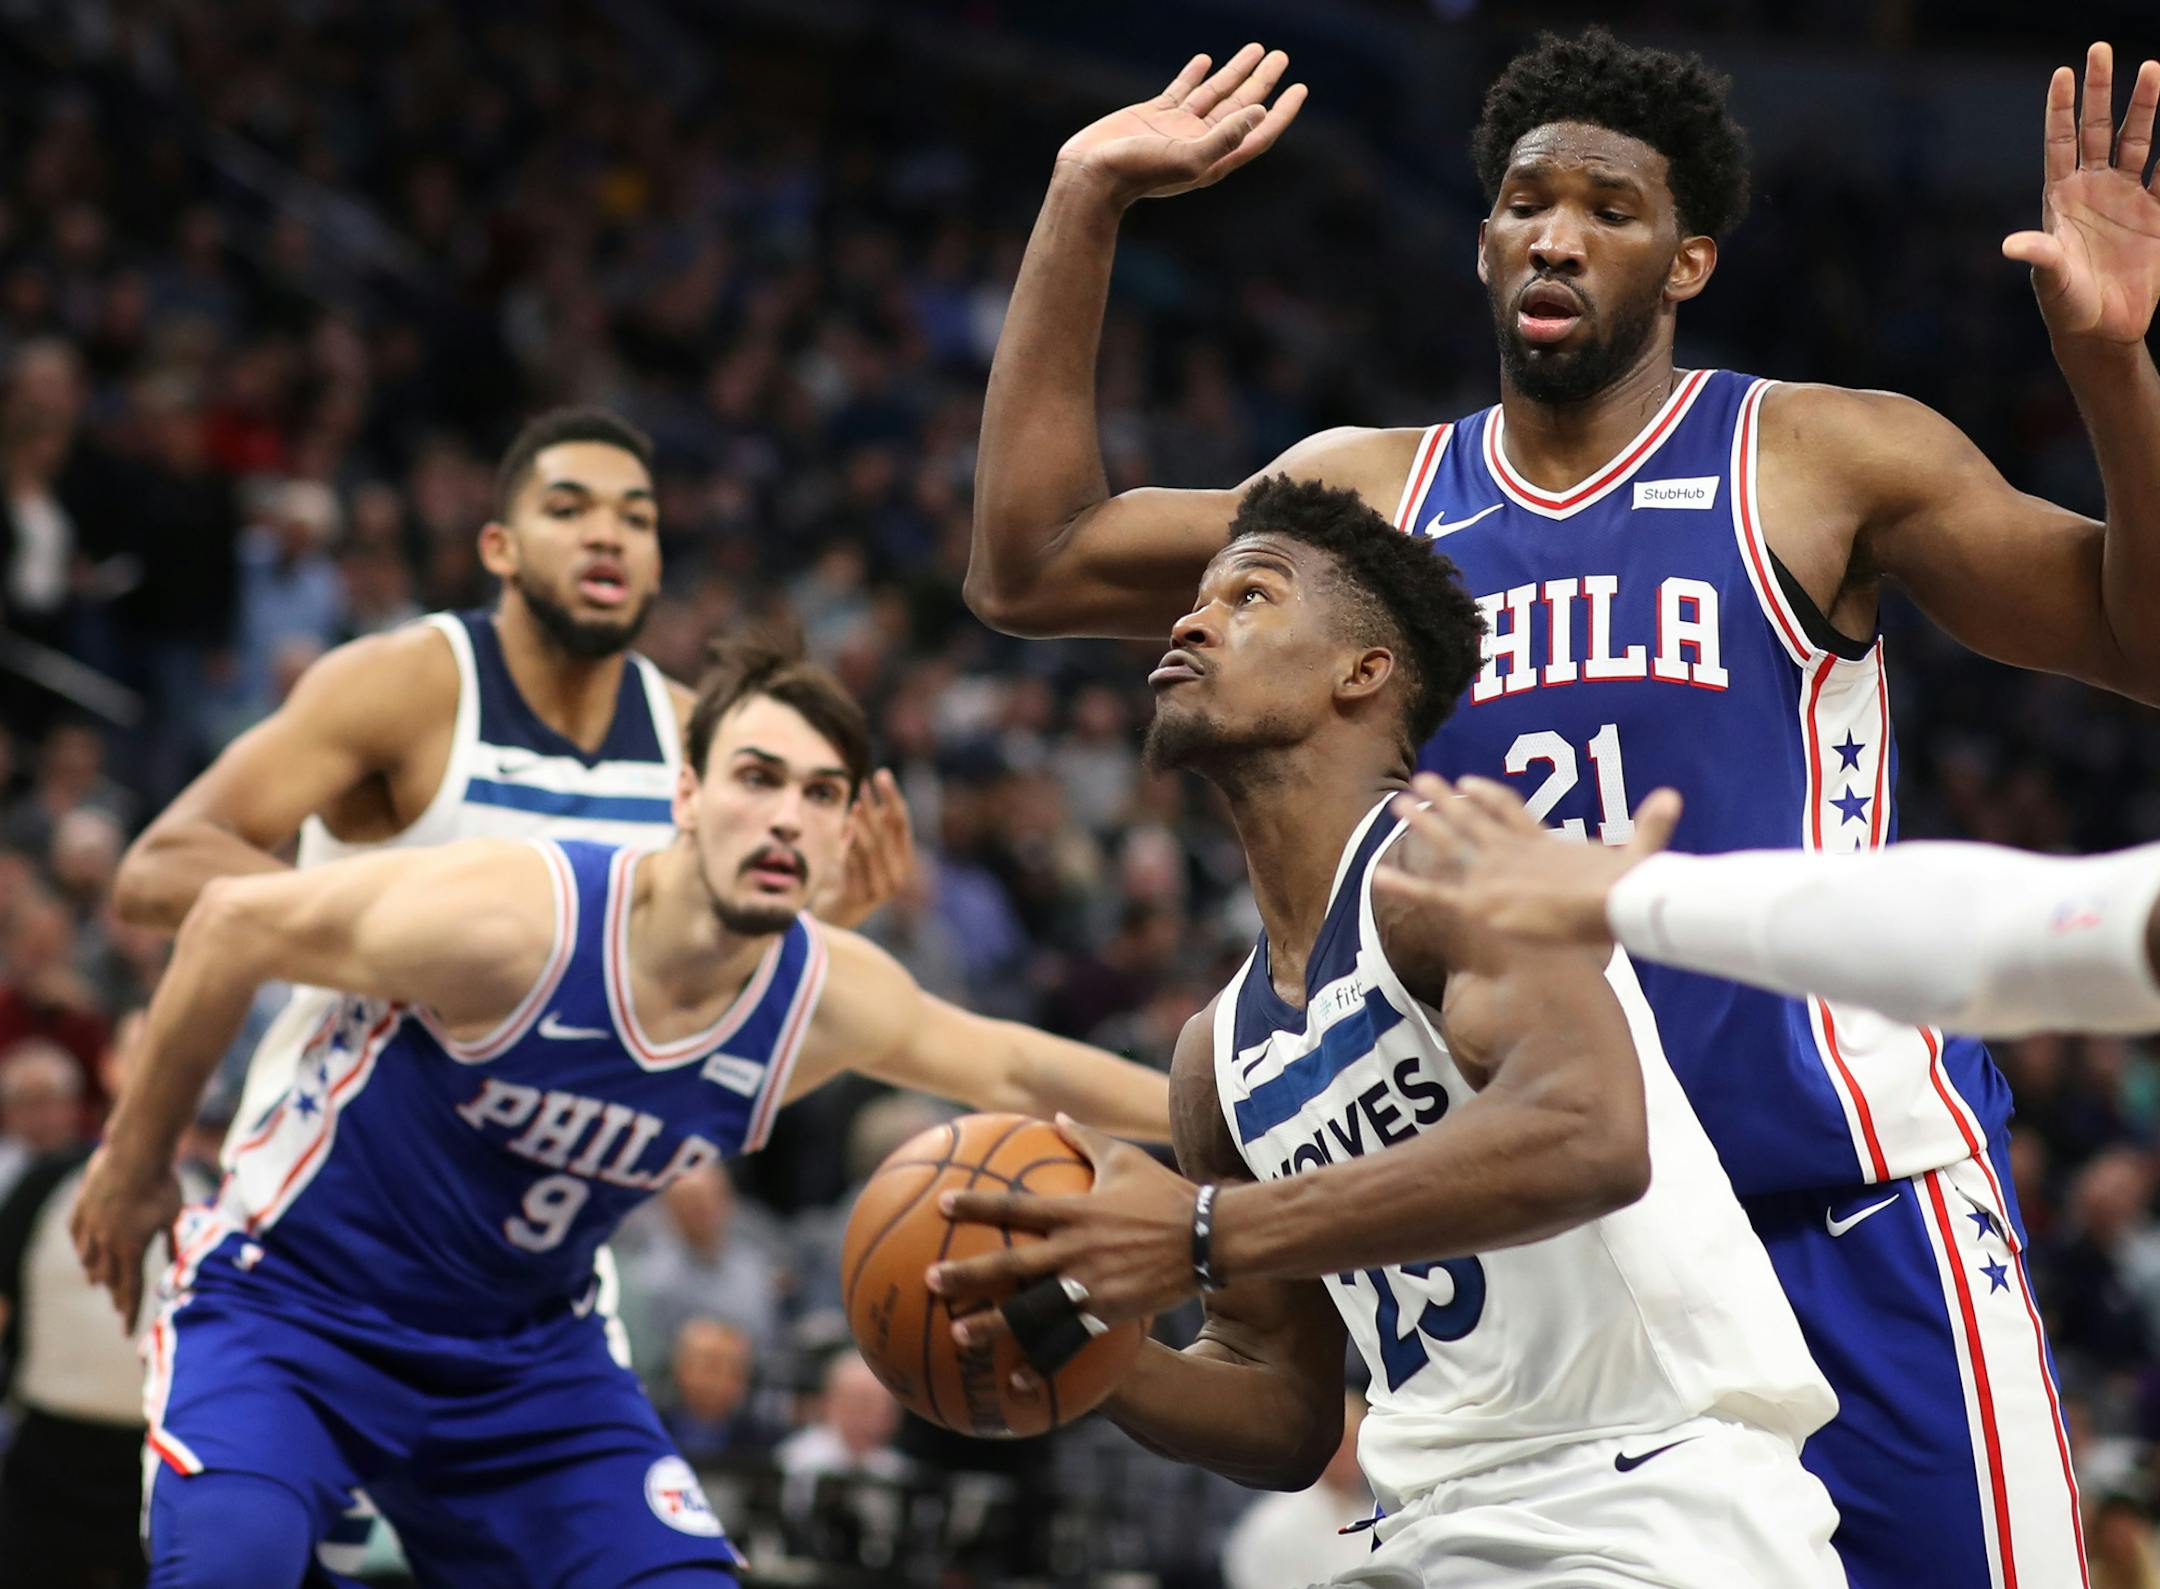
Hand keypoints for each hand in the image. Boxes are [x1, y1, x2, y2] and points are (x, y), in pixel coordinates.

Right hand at [69, 1145, 181, 1332]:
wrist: (135, 1153)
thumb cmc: (162, 1184)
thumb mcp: (174, 1216)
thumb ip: (173, 1242)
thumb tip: (179, 1263)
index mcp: (131, 1248)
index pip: (131, 1289)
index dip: (131, 1311)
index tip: (127, 1332)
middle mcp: (105, 1243)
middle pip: (109, 1277)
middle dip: (116, 1293)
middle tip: (120, 1304)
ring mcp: (89, 1226)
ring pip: (88, 1260)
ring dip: (96, 1273)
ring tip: (99, 1282)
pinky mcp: (80, 1209)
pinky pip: (76, 1235)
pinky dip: (81, 1247)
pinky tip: (83, 1251)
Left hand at [815, 769, 915, 929]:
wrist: (837, 914)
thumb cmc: (851, 876)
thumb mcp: (866, 849)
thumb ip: (874, 829)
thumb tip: (875, 798)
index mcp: (905, 860)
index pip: (902, 822)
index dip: (893, 797)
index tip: (882, 774)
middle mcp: (899, 875)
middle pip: (888, 832)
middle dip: (875, 805)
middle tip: (864, 783)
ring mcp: (882, 887)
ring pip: (872, 845)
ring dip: (862, 821)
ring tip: (853, 803)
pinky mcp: (862, 895)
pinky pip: (855, 862)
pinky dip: (850, 842)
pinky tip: (844, 826)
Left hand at [927, 1116, 1194, 1362]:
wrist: (1210, 1237)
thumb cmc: (1166, 1193)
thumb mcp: (1124, 1158)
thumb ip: (1085, 1138)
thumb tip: (1056, 1114)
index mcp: (1075, 1212)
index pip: (1015, 1206)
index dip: (977, 1204)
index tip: (942, 1204)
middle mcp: (1076, 1250)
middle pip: (1012, 1265)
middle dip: (968, 1273)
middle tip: (930, 1281)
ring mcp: (1091, 1285)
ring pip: (1033, 1311)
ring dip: (992, 1326)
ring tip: (956, 1337)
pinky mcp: (1108, 1313)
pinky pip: (1068, 1343)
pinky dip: (1040, 1364)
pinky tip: (1016, 1385)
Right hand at [1056, 44, 1306, 207]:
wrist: (1090, 176)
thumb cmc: (1137, 173)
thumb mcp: (1187, 158)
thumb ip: (1225, 137)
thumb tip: (1260, 112)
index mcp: (1213, 158)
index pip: (1257, 132)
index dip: (1282, 112)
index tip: (1300, 88)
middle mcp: (1199, 142)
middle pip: (1240, 106)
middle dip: (1262, 81)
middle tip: (1281, 56)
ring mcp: (1176, 128)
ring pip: (1215, 93)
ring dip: (1236, 71)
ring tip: (1257, 49)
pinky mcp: (1153, 115)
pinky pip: (1182, 90)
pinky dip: (1195, 74)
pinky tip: (1206, 60)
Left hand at [1372, 773, 1681, 950]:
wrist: (1609, 903)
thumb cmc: (1626, 888)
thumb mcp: (1638, 857)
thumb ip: (1649, 828)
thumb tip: (1674, 796)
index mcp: (1543, 842)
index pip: (1510, 811)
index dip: (1488, 796)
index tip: (1469, 783)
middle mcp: (1511, 850)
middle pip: (1471, 818)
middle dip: (1445, 800)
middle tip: (1422, 781)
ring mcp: (1491, 872)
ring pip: (1447, 840)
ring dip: (1422, 821)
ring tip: (1398, 803)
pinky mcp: (1479, 900)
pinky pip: (1432, 891)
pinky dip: (1404, 882)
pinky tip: (1377, 873)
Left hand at [2003, 44, 2159, 344]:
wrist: (2101, 330)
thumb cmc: (2066, 305)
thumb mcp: (2050, 279)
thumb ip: (2038, 255)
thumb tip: (2010, 244)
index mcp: (2061, 197)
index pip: (2059, 141)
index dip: (2060, 108)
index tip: (2061, 72)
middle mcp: (2093, 189)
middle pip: (2098, 129)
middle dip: (2100, 91)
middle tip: (2099, 49)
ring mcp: (2126, 198)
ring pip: (2138, 141)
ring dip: (2145, 107)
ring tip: (2152, 69)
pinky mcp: (2155, 215)